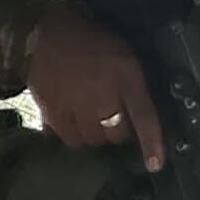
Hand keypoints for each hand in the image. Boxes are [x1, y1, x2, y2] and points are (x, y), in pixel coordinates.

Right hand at [26, 9, 164, 168]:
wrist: (44, 34)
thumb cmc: (87, 41)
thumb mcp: (122, 55)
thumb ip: (132, 84)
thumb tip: (138, 116)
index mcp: (125, 76)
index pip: (144, 117)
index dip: (152, 144)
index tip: (156, 165)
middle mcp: (103, 95)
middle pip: (117, 135)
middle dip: (118, 130)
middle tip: (111, 115)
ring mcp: (77, 107)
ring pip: (93, 141)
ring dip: (95, 134)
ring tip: (90, 118)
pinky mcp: (54, 114)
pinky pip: (70, 139)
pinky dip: (74, 135)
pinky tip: (73, 121)